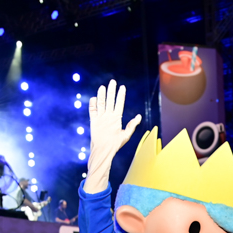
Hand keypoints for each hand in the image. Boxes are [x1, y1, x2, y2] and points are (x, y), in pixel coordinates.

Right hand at [84, 79, 141, 193]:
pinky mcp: (94, 121)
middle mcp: (109, 116)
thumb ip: (132, 125)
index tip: (122, 87)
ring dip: (102, 95)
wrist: (104, 151)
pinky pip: (93, 111)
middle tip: (113, 82)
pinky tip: (94, 98)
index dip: (121, 95)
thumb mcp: (126, 135)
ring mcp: (101, 118)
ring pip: (101, 103)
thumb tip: (139, 116)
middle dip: (111, 91)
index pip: (119, 103)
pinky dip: (93, 105)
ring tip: (102, 87)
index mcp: (117, 118)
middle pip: (110, 100)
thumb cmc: (115, 145)